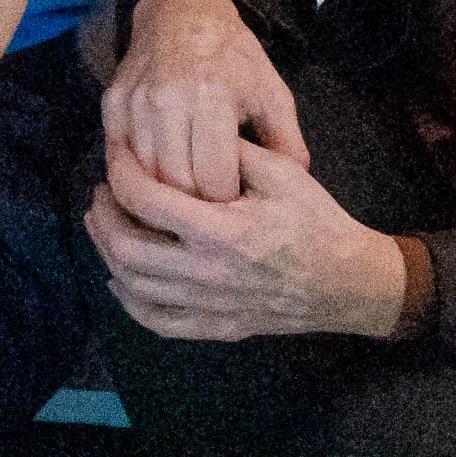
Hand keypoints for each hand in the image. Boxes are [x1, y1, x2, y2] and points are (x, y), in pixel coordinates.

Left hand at [93, 140, 409, 344]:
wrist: (352, 283)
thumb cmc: (317, 221)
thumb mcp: (281, 173)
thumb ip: (228, 152)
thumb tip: (182, 129)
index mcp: (223, 232)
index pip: (145, 201)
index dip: (119, 173)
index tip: (116, 157)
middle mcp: (209, 275)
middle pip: (126, 249)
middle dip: (104, 215)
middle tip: (102, 191)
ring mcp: (212, 307)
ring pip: (134, 287)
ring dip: (108, 252)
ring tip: (106, 223)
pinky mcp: (218, 327)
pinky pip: (158, 321)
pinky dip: (130, 301)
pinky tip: (121, 277)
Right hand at [102, 0, 306, 205]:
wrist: (185, 13)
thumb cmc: (235, 59)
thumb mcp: (273, 95)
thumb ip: (286, 144)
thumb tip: (289, 193)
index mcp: (212, 97)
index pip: (212, 180)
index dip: (226, 201)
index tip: (235, 201)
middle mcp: (167, 99)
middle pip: (176, 183)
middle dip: (194, 203)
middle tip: (210, 205)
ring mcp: (134, 100)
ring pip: (144, 174)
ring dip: (164, 191)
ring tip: (186, 194)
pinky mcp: (111, 102)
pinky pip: (120, 156)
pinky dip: (138, 173)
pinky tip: (158, 174)